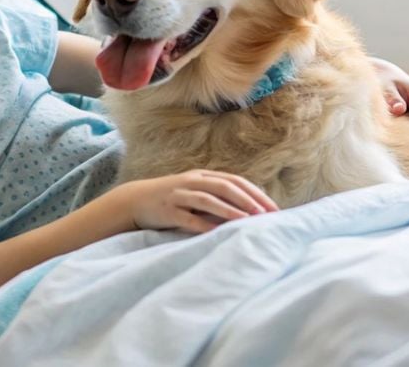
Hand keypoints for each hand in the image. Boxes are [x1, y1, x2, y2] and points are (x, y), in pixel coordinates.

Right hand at [120, 170, 278, 233]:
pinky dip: (203, 224)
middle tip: (265, 214)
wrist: (135, 200)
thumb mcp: (195, 191)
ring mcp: (178, 195)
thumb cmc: (172, 199)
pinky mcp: (167, 210)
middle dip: (247, 199)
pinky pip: (188, 218)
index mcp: (202, 176)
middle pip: (224, 186)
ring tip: (246, 219)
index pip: (235, 180)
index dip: (255, 193)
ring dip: (228, 209)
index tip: (273, 208)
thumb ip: (217, 196)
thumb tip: (250, 210)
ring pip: (207, 199)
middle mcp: (192, 181)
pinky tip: (216, 232)